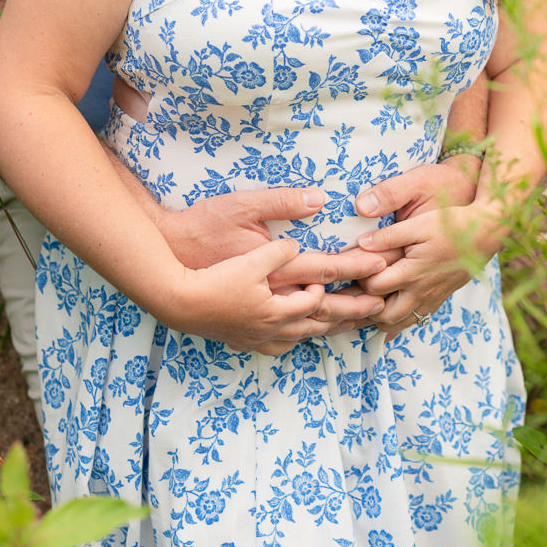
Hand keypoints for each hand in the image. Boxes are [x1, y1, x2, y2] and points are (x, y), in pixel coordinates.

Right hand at [151, 184, 389, 343]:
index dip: (356, 271)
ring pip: (305, 332)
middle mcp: (271, 312)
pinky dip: (301, 338)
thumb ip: (281, 209)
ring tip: (353, 324)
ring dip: (332, 327)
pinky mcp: (243, 335)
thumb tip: (316, 203)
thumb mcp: (240, 212)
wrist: (166, 284)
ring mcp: (257, 329)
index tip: (381, 267)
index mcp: (275, 280)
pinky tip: (305, 336)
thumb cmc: (201, 237)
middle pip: (322, 314)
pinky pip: (281, 343)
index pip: (326, 277)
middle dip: (354, 309)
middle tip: (380, 306)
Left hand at [354, 170, 496, 335]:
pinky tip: (380, 319)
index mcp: (414, 272)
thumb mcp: (419, 223)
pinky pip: (413, 320)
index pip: (374, 287)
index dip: (355, 281)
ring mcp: (430, 298)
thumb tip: (361, 243)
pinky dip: (394, 323)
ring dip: (375, 320)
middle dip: (360, 309)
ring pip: (397, 323)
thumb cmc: (452, 223)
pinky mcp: (437, 299)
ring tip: (355, 310)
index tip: (340, 274)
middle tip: (342, 298)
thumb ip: (389, 235)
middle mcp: (421, 292)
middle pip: (382, 315)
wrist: (486, 231)